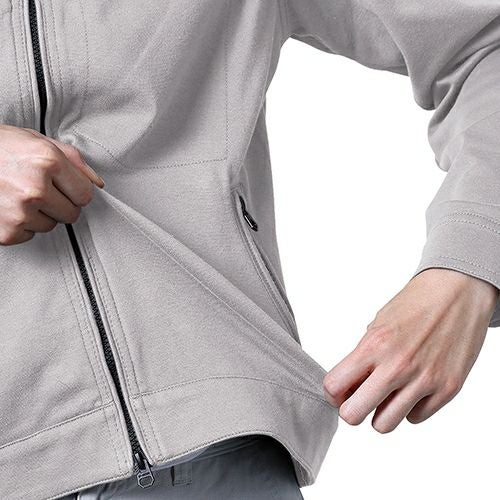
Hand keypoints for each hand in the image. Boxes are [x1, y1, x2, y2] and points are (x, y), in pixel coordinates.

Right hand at [0, 124, 103, 245]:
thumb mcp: (36, 140)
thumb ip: (73, 160)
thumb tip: (97, 183)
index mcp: (47, 161)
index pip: (85, 194)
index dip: (74, 190)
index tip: (62, 185)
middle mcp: (35, 188)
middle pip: (72, 213)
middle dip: (60, 203)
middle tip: (37, 189)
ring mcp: (19, 212)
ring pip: (51, 225)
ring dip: (39, 214)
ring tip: (17, 195)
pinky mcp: (6, 231)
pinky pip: (29, 235)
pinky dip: (21, 225)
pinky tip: (6, 207)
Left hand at [323, 268, 498, 432]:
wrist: (456, 293)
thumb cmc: (413, 306)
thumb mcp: (377, 325)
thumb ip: (362, 358)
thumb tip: (347, 390)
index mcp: (374, 345)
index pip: (333, 386)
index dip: (332, 393)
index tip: (339, 391)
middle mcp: (397, 366)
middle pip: (353, 414)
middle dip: (351, 410)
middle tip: (359, 399)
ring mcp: (424, 380)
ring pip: (384, 425)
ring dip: (380, 413)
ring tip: (387, 395)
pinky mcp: (448, 389)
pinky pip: (414, 417)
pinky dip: (409, 408)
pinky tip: (413, 388)